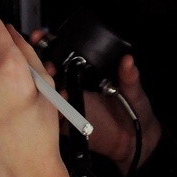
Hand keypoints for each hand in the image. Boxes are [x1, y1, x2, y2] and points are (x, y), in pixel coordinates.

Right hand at [27, 29, 162, 174]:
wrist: (134, 140)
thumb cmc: (135, 109)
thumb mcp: (134, 90)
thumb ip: (130, 77)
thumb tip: (128, 60)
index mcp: (86, 72)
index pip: (64, 53)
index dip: (50, 44)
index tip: (42, 36)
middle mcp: (73, 85)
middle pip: (49, 69)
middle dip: (40, 62)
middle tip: (46, 63)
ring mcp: (68, 103)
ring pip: (46, 91)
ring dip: (44, 85)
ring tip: (51, 80)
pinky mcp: (67, 123)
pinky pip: (53, 115)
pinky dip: (52, 109)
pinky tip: (60, 104)